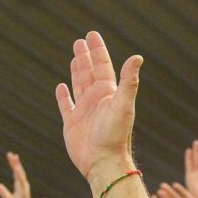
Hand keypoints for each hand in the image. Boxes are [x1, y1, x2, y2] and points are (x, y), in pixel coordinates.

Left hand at [0, 151, 33, 197]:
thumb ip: (3, 192)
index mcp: (19, 185)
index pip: (16, 172)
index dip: (13, 164)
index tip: (10, 156)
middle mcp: (23, 185)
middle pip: (19, 171)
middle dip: (15, 162)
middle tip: (11, 154)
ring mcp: (24, 188)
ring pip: (20, 174)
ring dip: (17, 166)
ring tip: (14, 158)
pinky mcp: (24, 192)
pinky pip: (21, 182)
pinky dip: (19, 175)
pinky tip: (16, 169)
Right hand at [55, 31, 142, 181]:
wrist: (103, 162)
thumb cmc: (115, 135)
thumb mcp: (123, 105)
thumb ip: (128, 81)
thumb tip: (137, 57)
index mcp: (108, 93)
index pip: (103, 66)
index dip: (97, 50)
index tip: (92, 35)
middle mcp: (97, 100)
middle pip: (90, 72)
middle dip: (85, 56)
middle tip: (80, 41)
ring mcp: (84, 111)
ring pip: (78, 85)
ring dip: (76, 71)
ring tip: (73, 57)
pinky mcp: (72, 124)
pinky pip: (66, 106)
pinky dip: (63, 96)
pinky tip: (61, 87)